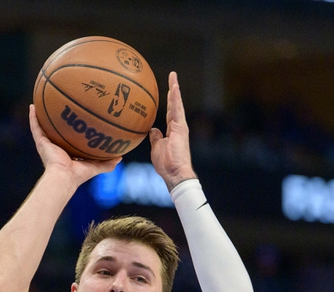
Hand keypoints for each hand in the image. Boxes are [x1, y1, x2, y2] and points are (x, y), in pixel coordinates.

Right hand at [29, 105, 119, 187]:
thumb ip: (107, 163)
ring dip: (41, 115)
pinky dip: (33, 117)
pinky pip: (35, 127)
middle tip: (59, 107)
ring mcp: (46, 144)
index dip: (70, 131)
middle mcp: (55, 147)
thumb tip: (120, 157)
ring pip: (43, 127)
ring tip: (41, 101)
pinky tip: (32, 106)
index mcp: (66, 153)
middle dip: (56, 121)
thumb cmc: (78, 175)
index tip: (74, 121)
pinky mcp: (40, 143)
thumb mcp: (96, 167)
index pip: (68, 140)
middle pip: (55, 131)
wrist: (64, 177)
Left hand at [149, 71, 196, 190]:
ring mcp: (180, 126)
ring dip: (175, 90)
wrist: (174, 173)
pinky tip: (174, 87)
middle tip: (172, 77)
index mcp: (172, 130)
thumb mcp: (156, 148)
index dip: (169, 101)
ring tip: (173, 77)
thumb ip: (155, 137)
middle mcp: (178, 126)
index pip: (170, 112)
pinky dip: (176, 98)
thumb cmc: (166, 164)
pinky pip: (177, 109)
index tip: (167, 90)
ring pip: (177, 104)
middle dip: (173, 91)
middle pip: (175, 105)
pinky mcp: (180, 127)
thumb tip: (152, 129)